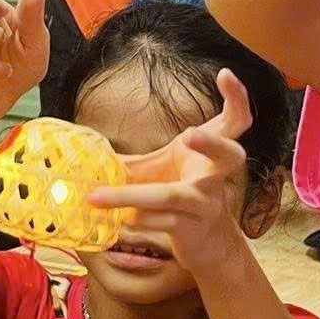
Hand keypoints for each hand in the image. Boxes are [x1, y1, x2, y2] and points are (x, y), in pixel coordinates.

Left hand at [88, 69, 254, 273]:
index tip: (226, 73)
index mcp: (211, 154)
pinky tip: (115, 221)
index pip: (236, 121)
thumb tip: (82, 151)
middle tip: (191, 133)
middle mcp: (215, 177)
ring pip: (170, 197)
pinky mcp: (192, 230)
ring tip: (95, 198)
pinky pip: (162, 222)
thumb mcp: (162, 170)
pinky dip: (135, 220)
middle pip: (229, 156)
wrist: (208, 245)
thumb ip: (133, 160)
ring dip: (129, 196)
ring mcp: (206, 205)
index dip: (237, 98)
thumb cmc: (182, 197)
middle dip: (212, 143)